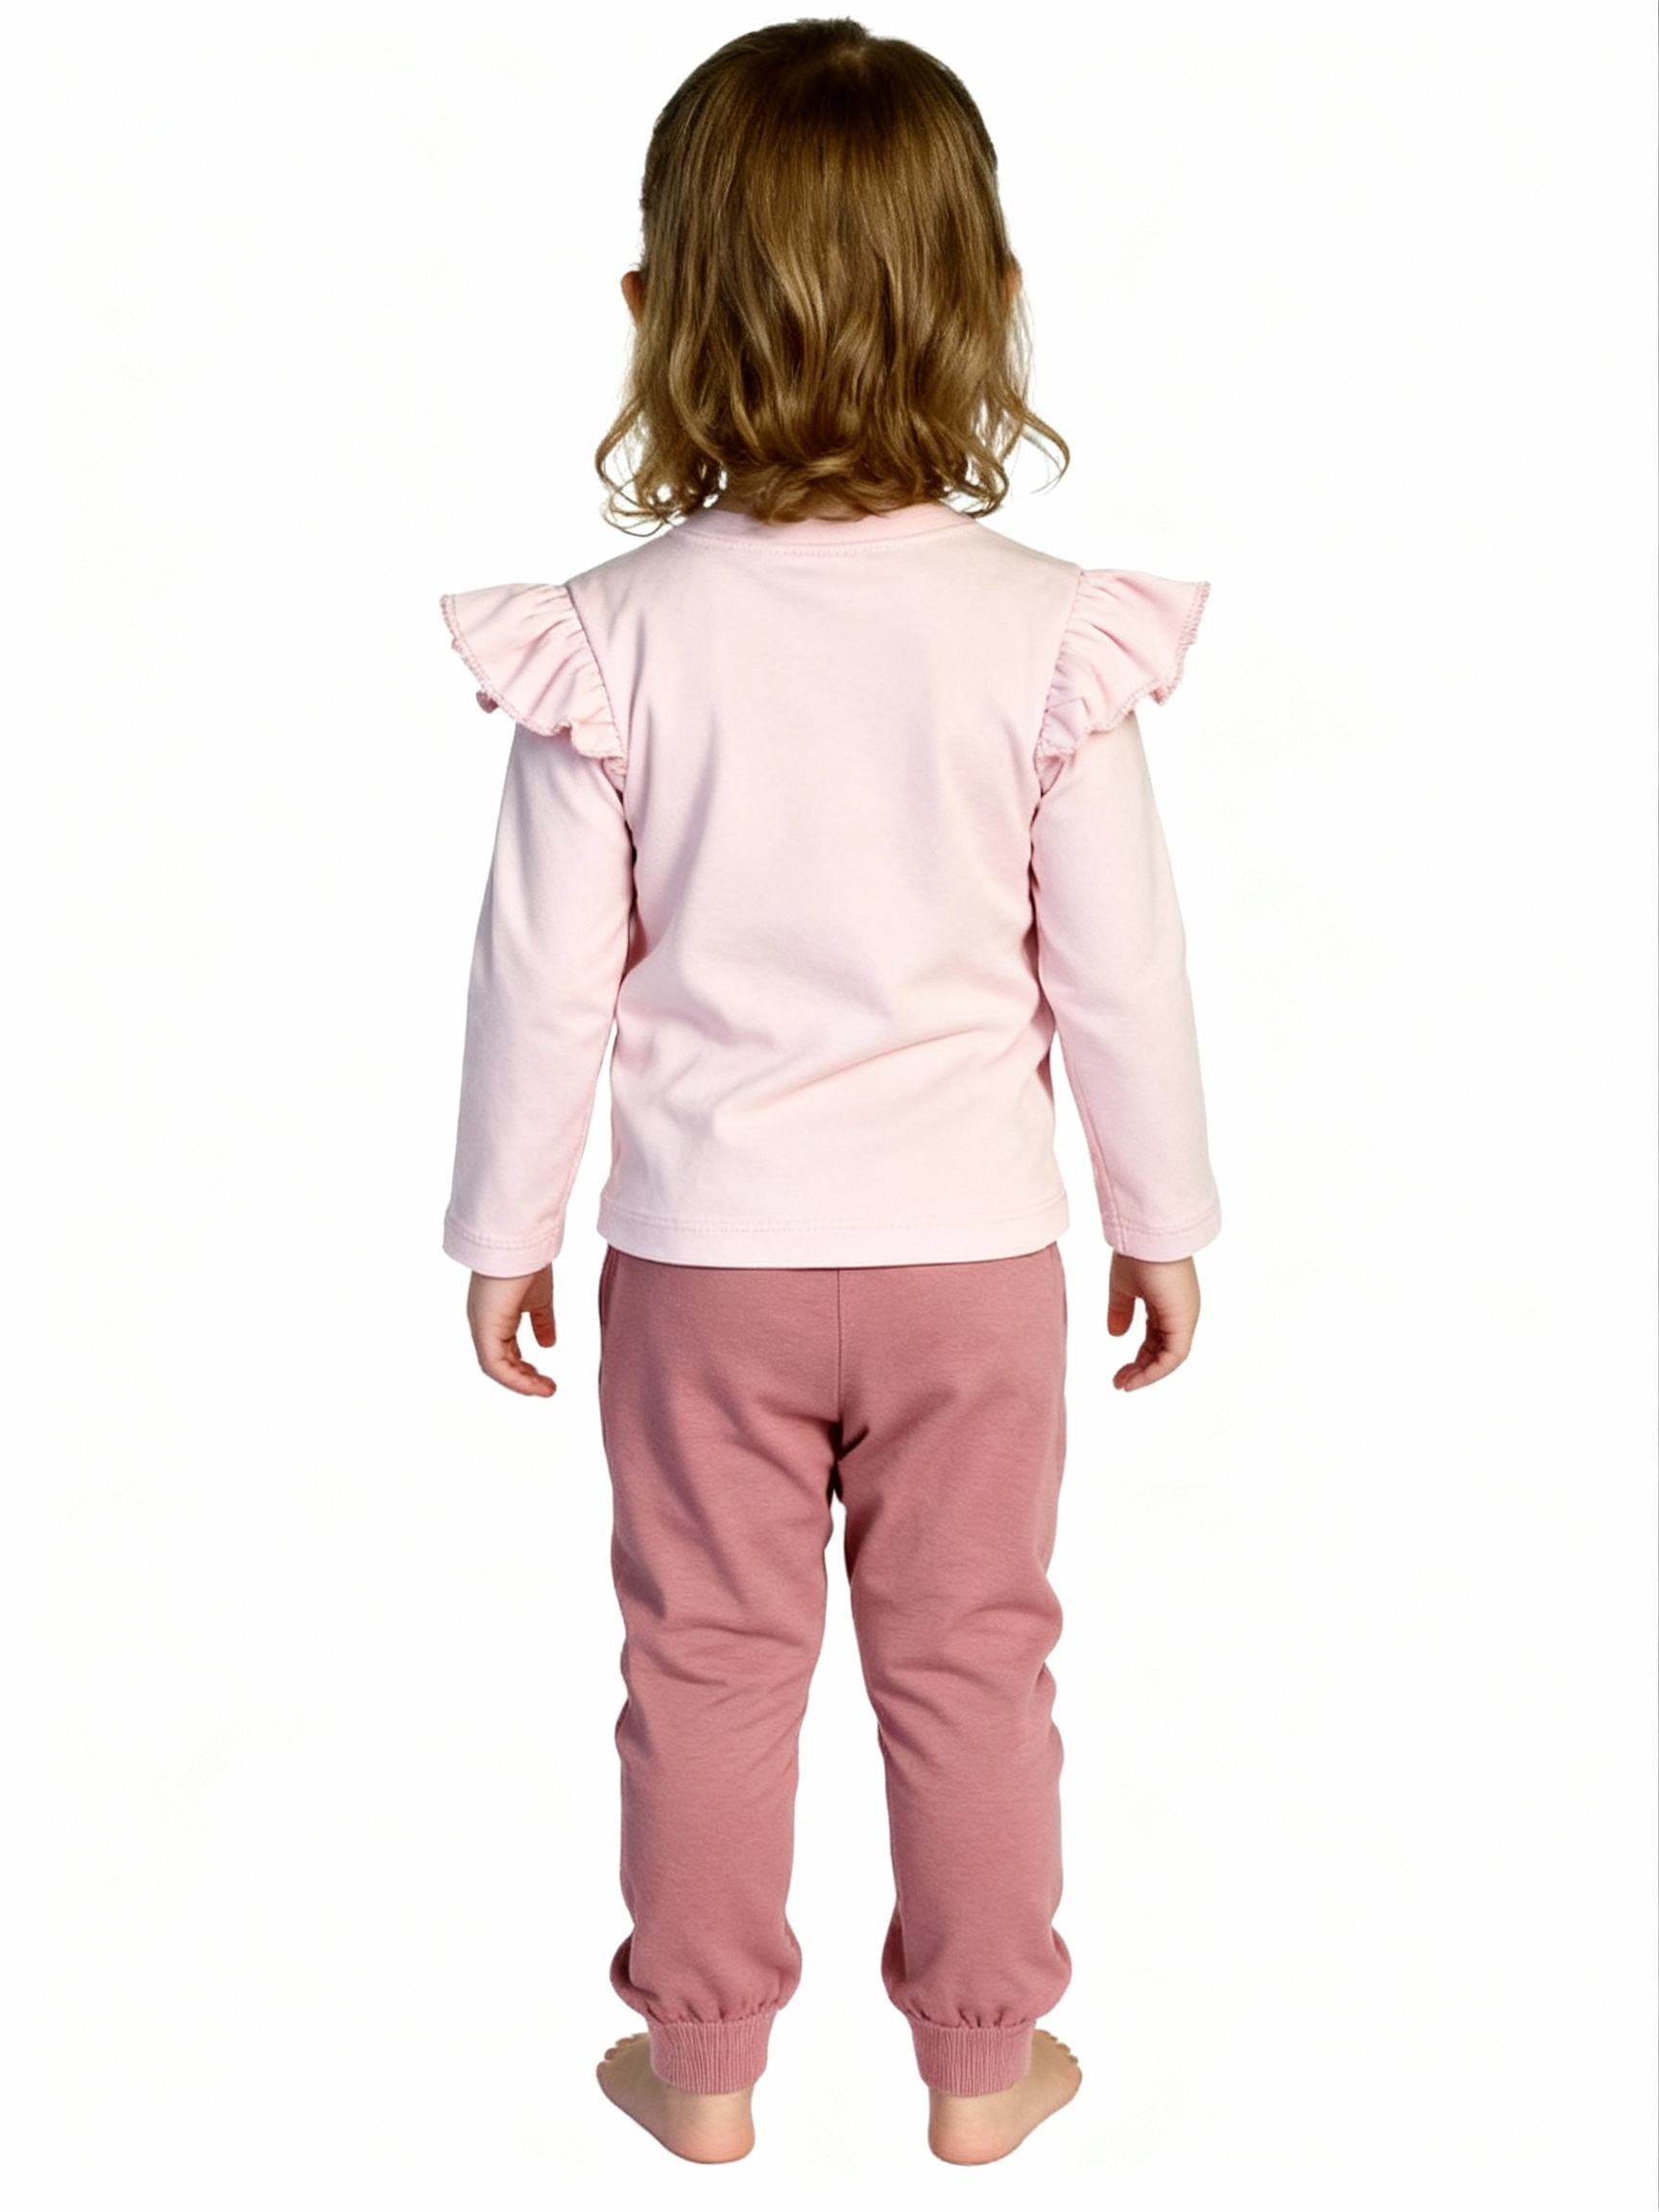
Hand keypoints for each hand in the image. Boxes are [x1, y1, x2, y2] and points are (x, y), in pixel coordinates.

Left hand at [466, 1264, 556, 1396]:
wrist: (520, 1243)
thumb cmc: (528, 1262)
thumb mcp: (539, 1299)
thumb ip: (542, 1322)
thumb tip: (549, 1344)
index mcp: (494, 1315)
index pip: (504, 1351)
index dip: (523, 1367)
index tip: (543, 1377)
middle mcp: (483, 1324)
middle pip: (499, 1363)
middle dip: (524, 1379)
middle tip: (547, 1389)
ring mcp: (481, 1327)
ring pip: (496, 1368)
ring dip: (521, 1382)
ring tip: (546, 1390)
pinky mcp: (484, 1330)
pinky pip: (495, 1366)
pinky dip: (515, 1378)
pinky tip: (535, 1383)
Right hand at [1107, 1252, 1199, 1390]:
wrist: (1147, 1235)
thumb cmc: (1137, 1253)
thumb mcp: (1123, 1287)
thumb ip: (1121, 1311)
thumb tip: (1116, 1334)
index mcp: (1167, 1304)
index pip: (1155, 1339)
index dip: (1139, 1359)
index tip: (1119, 1372)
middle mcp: (1180, 1314)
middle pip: (1162, 1352)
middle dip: (1140, 1370)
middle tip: (1119, 1383)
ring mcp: (1184, 1318)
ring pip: (1169, 1358)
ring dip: (1147, 1374)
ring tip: (1124, 1384)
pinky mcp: (1184, 1321)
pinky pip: (1174, 1356)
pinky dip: (1156, 1371)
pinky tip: (1136, 1378)